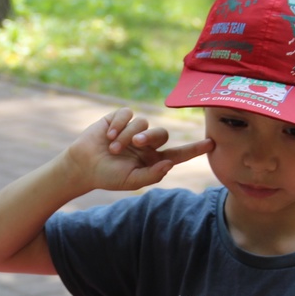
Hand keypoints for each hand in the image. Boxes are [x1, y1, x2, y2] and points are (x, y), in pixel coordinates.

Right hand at [65, 107, 212, 191]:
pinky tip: (108, 135)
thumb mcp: (131, 181)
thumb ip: (152, 174)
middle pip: (161, 133)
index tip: (211, 144)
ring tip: (114, 147)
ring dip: (129, 134)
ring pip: (143, 122)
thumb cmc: (108, 176)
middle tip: (135, 144)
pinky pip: (127, 114)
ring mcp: (133, 129)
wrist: (83, 166)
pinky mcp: (119, 118)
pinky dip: (119, 124)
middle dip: (149, 137)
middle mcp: (146, 143)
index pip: (178, 154)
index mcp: (153, 159)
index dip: (194, 149)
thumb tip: (170, 164)